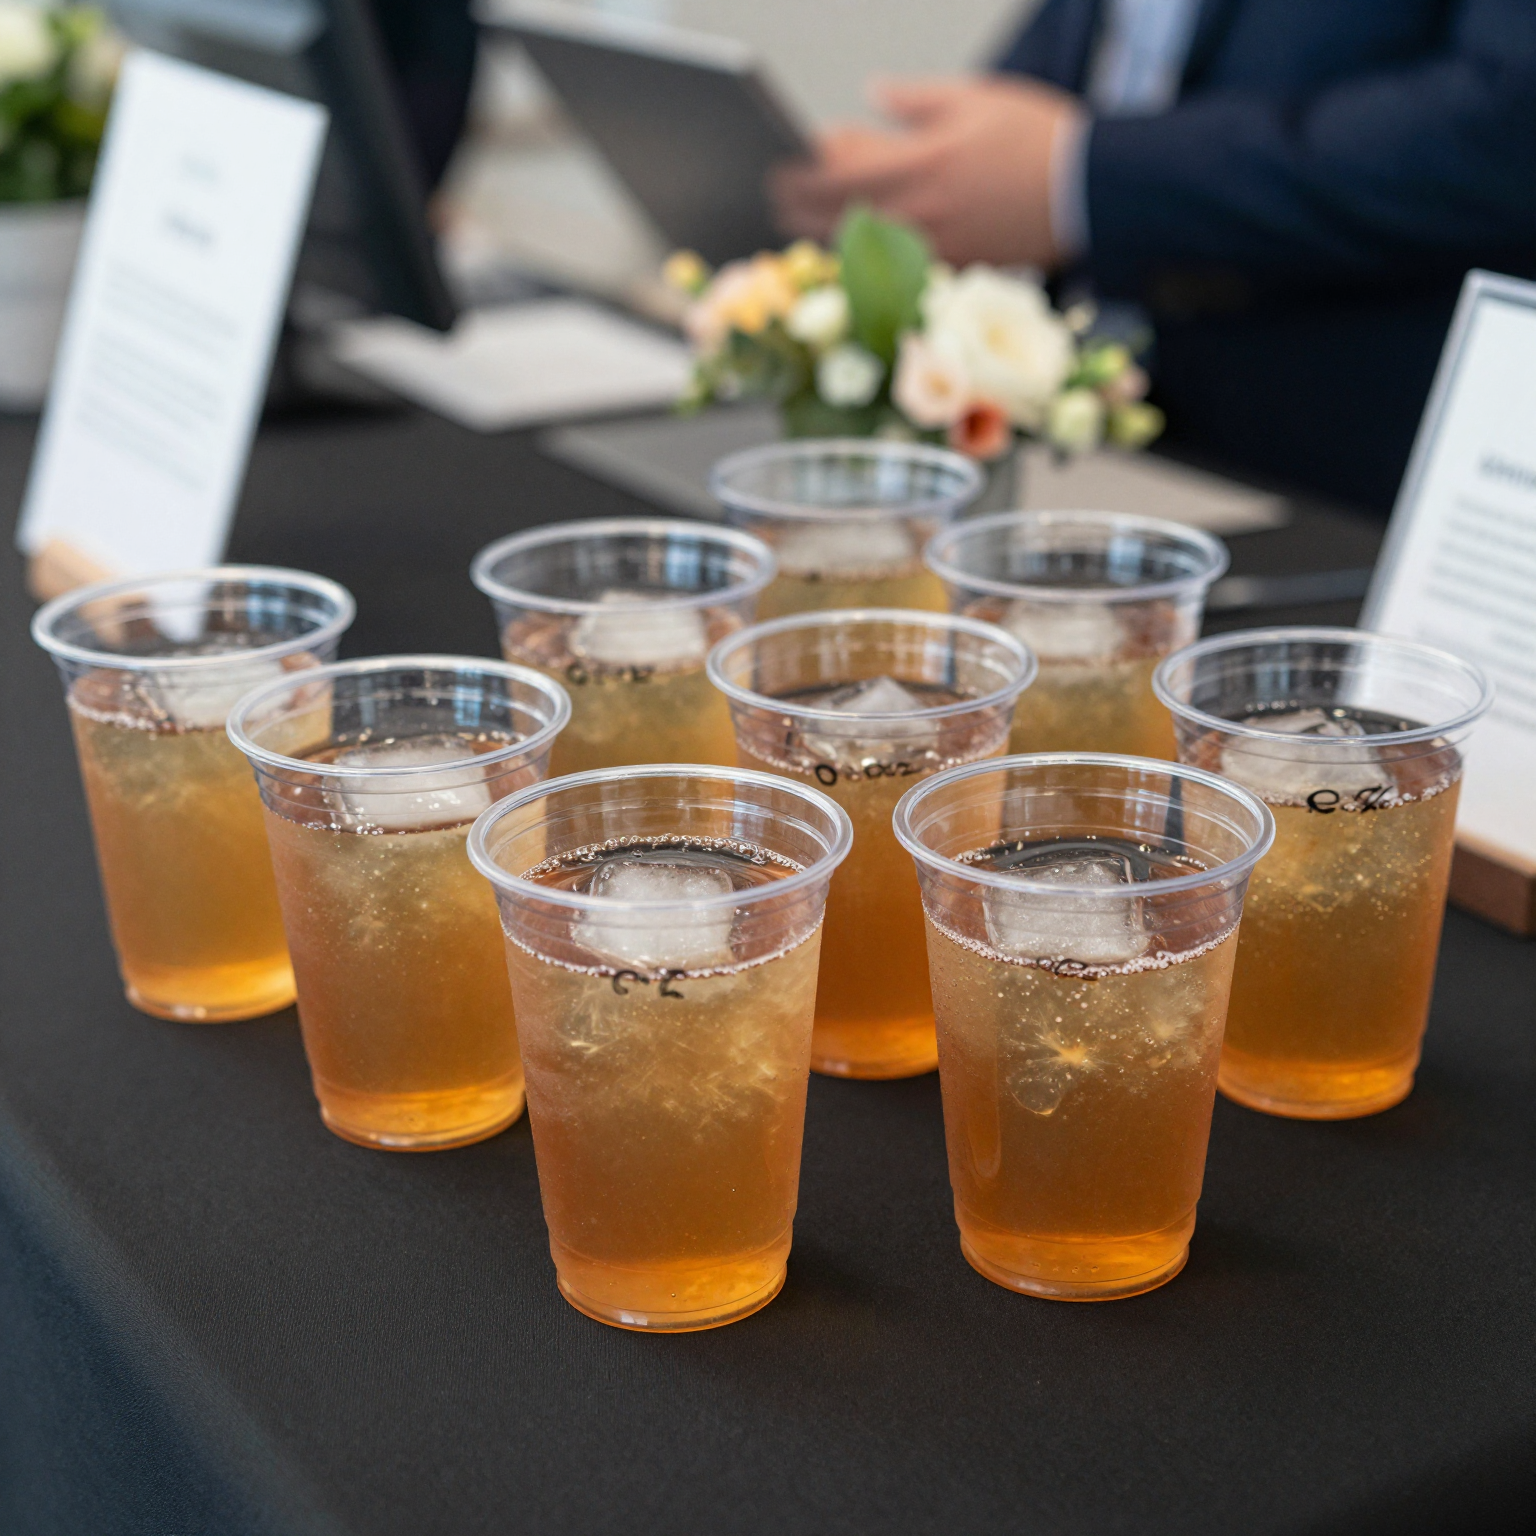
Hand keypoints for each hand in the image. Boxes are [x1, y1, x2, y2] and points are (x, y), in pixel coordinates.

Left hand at [772, 75, 1083, 269]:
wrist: (1089, 192)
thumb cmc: (1038, 140)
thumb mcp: (975, 99)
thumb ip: (916, 100)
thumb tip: (873, 93)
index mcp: (918, 164)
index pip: (835, 174)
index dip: (802, 172)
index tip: (780, 166)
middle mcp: (918, 213)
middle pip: (836, 217)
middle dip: (799, 206)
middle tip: (778, 197)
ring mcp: (931, 247)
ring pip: (858, 247)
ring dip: (824, 234)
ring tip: (800, 221)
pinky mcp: (949, 268)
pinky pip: (892, 266)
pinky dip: (865, 255)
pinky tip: (853, 245)